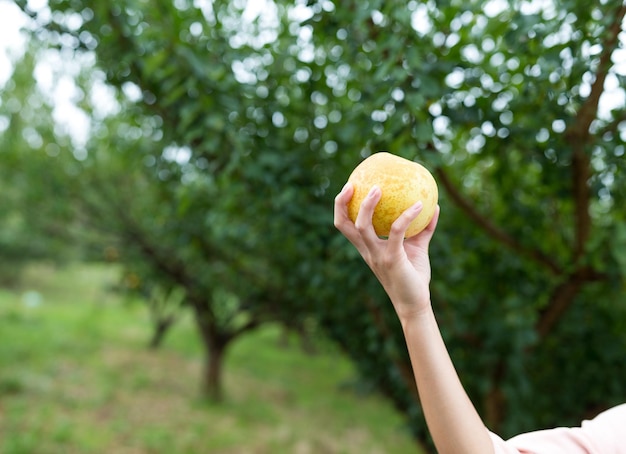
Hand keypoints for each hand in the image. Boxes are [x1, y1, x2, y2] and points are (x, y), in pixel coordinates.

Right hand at [333, 182, 439, 321]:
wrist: (415, 303)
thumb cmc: (413, 276)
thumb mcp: (416, 247)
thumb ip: (420, 228)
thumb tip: (432, 205)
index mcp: (367, 247)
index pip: (345, 225)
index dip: (341, 206)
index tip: (349, 187)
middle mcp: (367, 250)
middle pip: (344, 224)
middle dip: (342, 203)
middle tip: (353, 184)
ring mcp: (377, 255)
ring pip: (363, 226)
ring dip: (368, 205)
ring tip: (379, 188)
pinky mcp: (392, 258)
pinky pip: (396, 231)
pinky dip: (407, 216)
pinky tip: (420, 205)